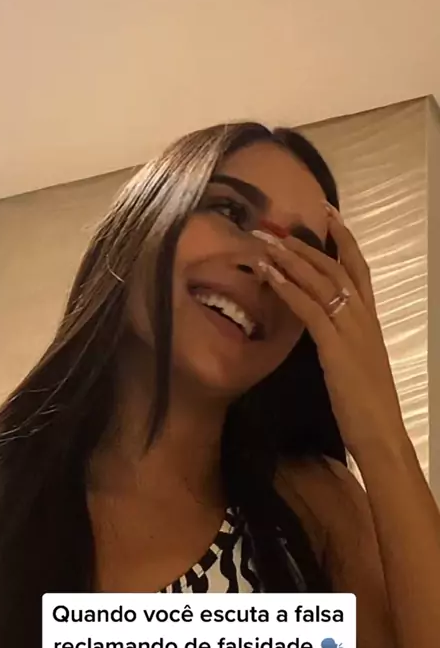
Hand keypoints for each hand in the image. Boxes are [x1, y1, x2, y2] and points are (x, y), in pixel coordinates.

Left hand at [253, 203, 406, 461]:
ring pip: (322, 281)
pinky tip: (269, 275)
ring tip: (266, 242)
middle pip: (336, 268)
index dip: (344, 240)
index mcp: (370, 321)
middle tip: (279, 226)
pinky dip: (288, 287)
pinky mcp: (336, 346)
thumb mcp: (355, 364)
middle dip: (306, 244)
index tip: (328, 215)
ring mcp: (352, 330)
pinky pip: (310, 308)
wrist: (380, 432)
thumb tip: (324, 331)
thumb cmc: (367, 407)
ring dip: (292, 259)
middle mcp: (364, 318)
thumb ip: (342, 343)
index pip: (358, 270)